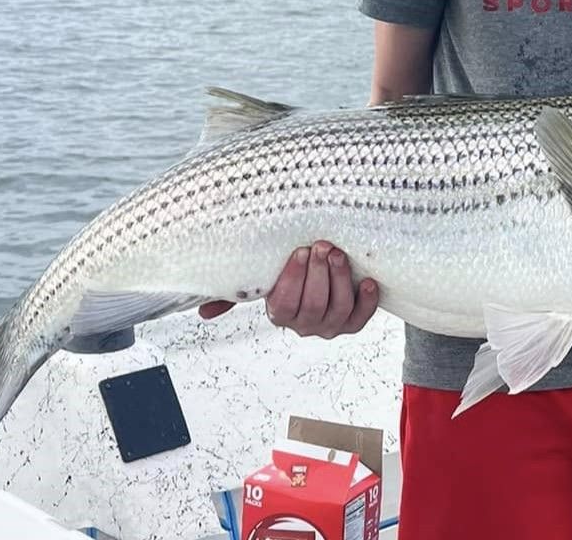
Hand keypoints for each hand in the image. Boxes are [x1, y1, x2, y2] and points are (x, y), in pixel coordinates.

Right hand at [197, 241, 380, 339]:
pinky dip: (366, 301)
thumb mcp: (263, 280)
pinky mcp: (352, 322)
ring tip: (339, 255)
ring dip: (340, 280)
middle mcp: (305, 325)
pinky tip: (368, 281)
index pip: (284, 304)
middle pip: (313, 306)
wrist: (324, 279)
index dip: (293, 279)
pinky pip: (361, 318)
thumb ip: (236, 292)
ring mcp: (330, 325)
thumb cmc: (291, 275)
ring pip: (337, 310)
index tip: (298, 251)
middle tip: (321, 247)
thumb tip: (204, 311)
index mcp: (281, 314)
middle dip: (318, 274)